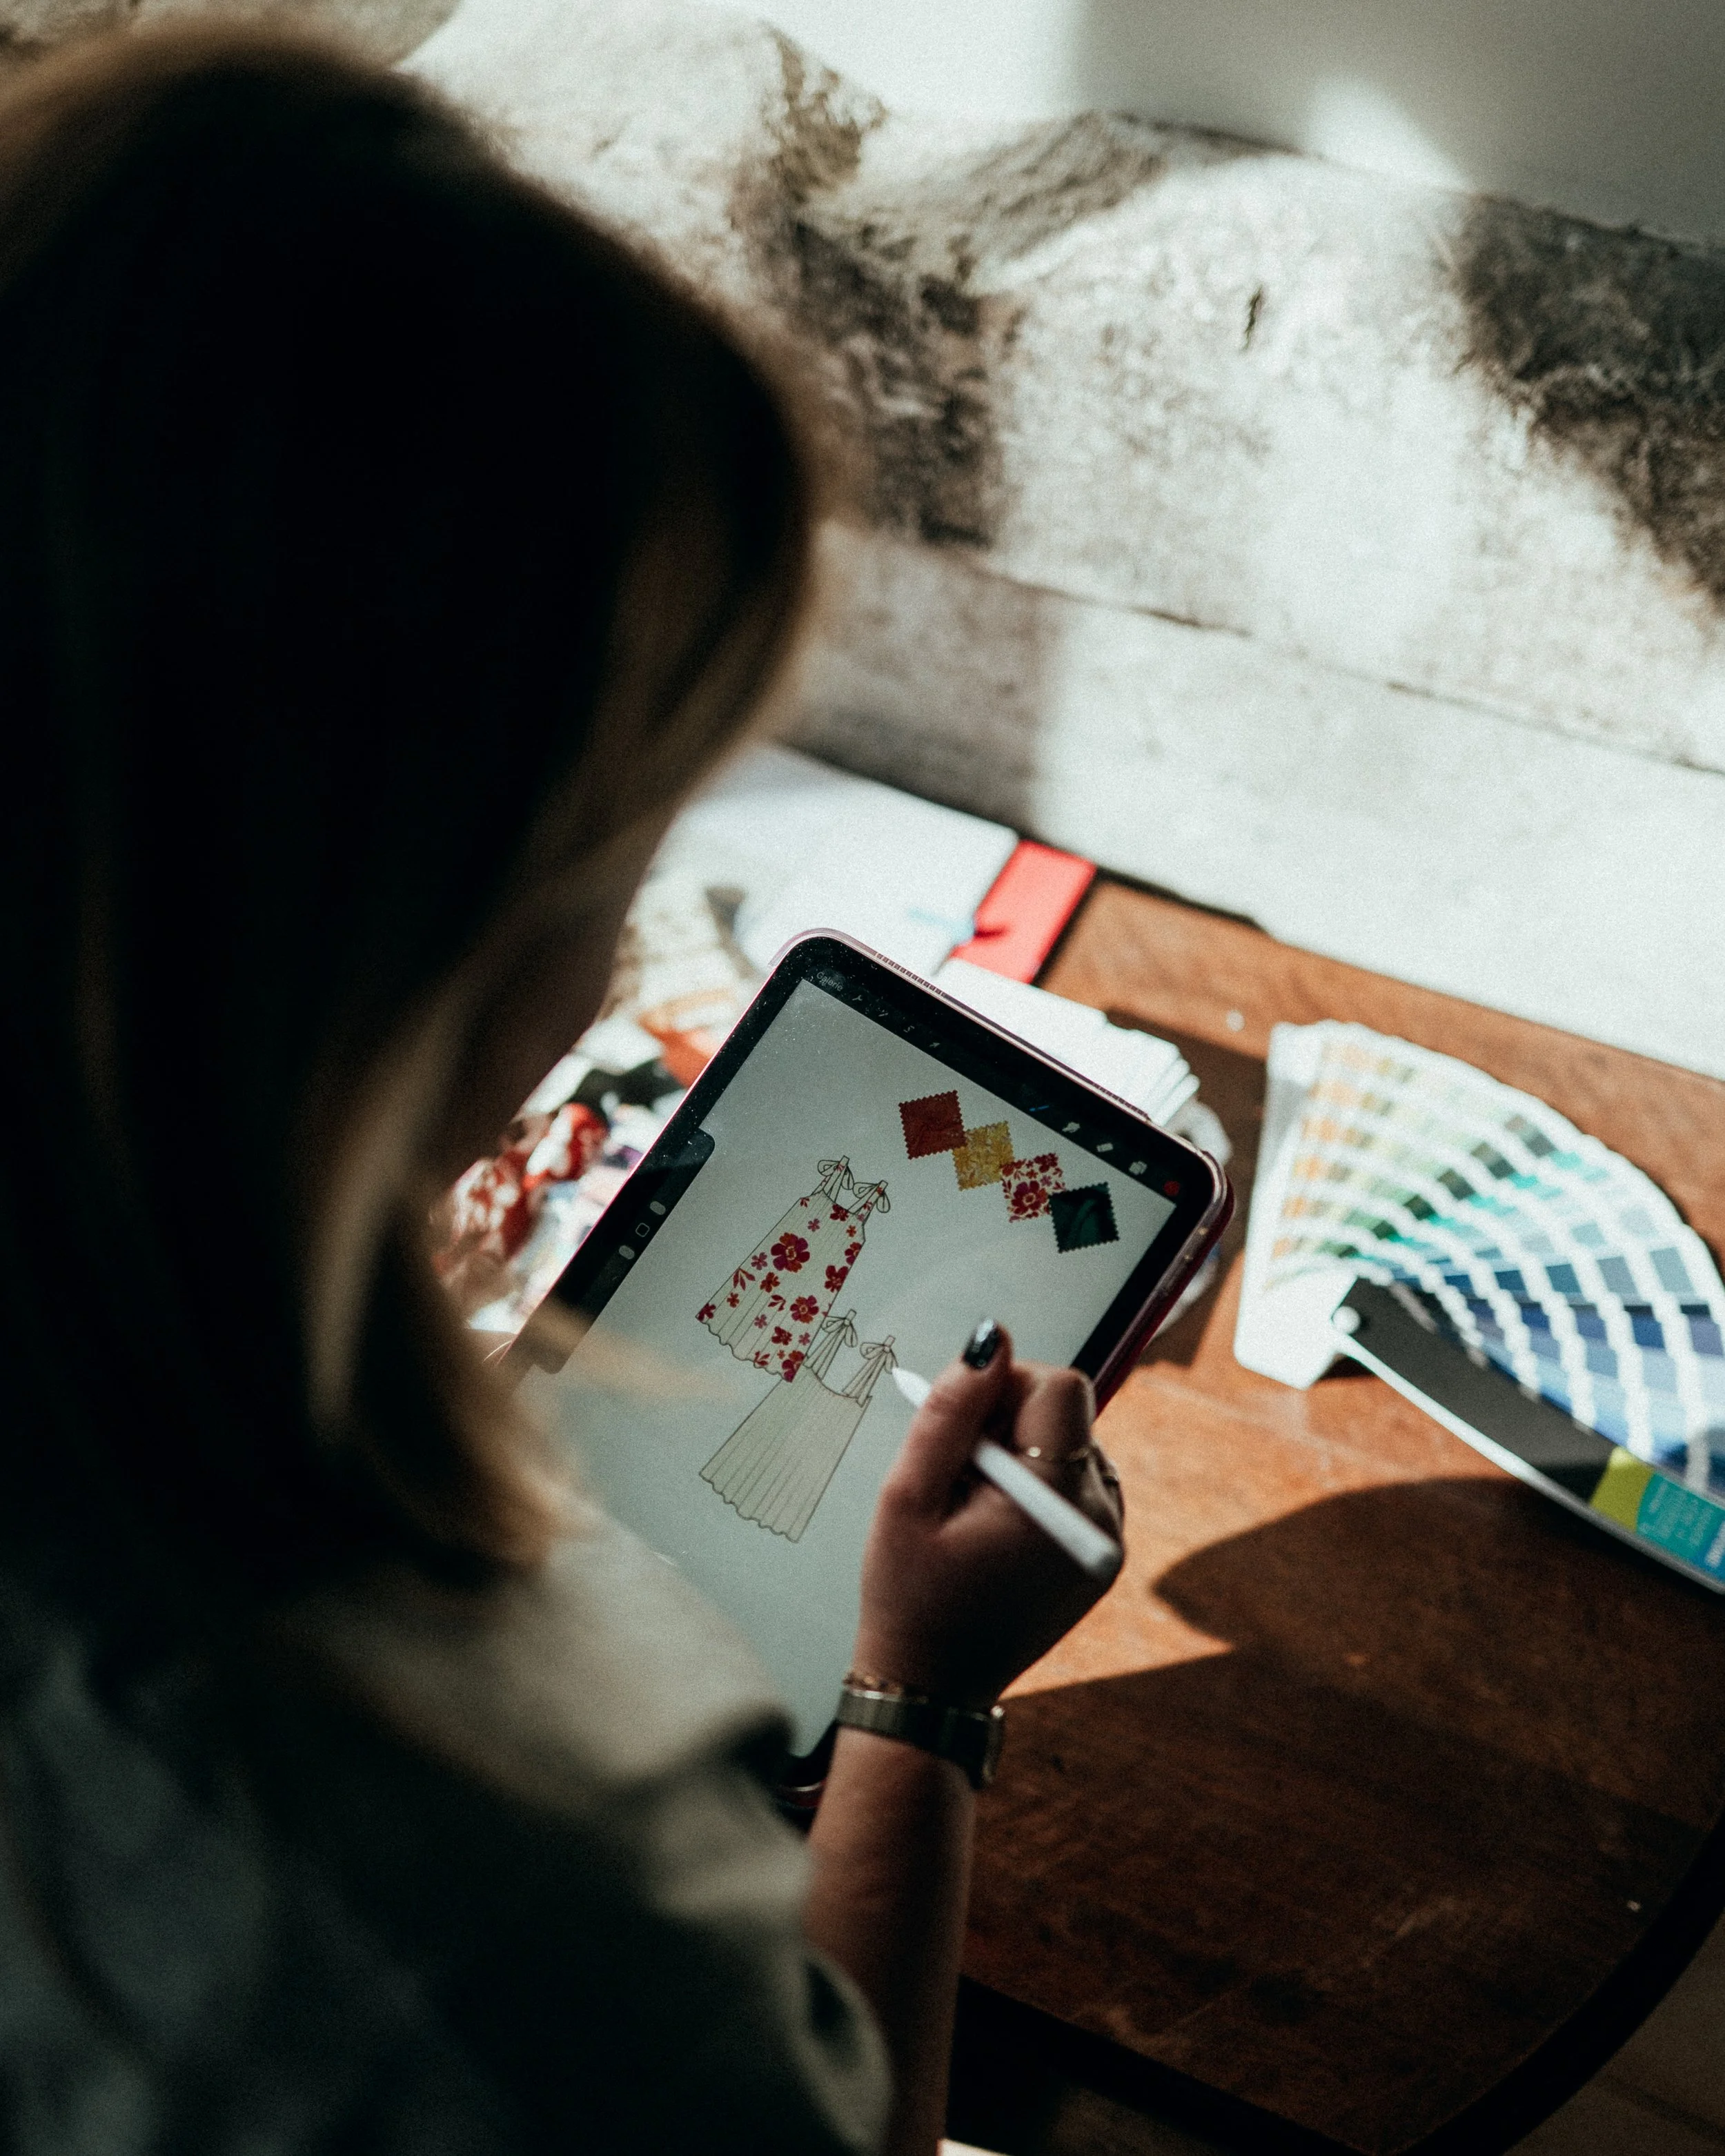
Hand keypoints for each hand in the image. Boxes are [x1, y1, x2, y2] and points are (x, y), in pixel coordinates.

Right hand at [850, 1322, 1124, 1709]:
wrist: (931, 1686)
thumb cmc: (908, 1594)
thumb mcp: (908, 1495)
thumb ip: (952, 1410)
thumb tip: (990, 1340)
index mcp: (1057, 1503)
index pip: (1059, 1387)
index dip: (1004, 1387)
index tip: (960, 1430)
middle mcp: (1100, 1518)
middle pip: (1069, 1413)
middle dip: (1009, 1422)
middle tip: (957, 1476)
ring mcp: (1109, 1540)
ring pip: (1073, 1443)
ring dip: (1023, 1453)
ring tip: (973, 1505)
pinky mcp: (1103, 1554)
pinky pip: (1078, 1482)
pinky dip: (1038, 1484)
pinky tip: (995, 1523)